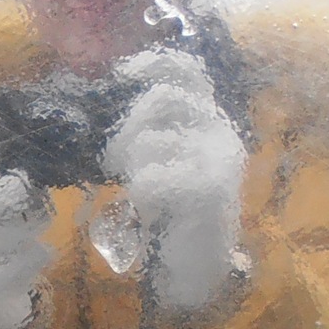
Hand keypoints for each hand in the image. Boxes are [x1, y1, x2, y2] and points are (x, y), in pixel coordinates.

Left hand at [102, 47, 247, 315]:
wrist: (199, 265)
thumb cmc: (172, 209)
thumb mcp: (161, 157)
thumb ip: (149, 126)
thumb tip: (108, 95)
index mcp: (209, 119)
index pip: (188, 70)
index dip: (155, 62)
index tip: (123, 73)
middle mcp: (220, 132)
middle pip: (162, 98)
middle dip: (126, 128)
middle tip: (112, 162)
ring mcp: (219, 160)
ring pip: (150, 140)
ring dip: (133, 167)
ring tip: (142, 191)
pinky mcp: (211, 190)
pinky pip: (152, 178)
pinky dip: (142, 192)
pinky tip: (153, 209)